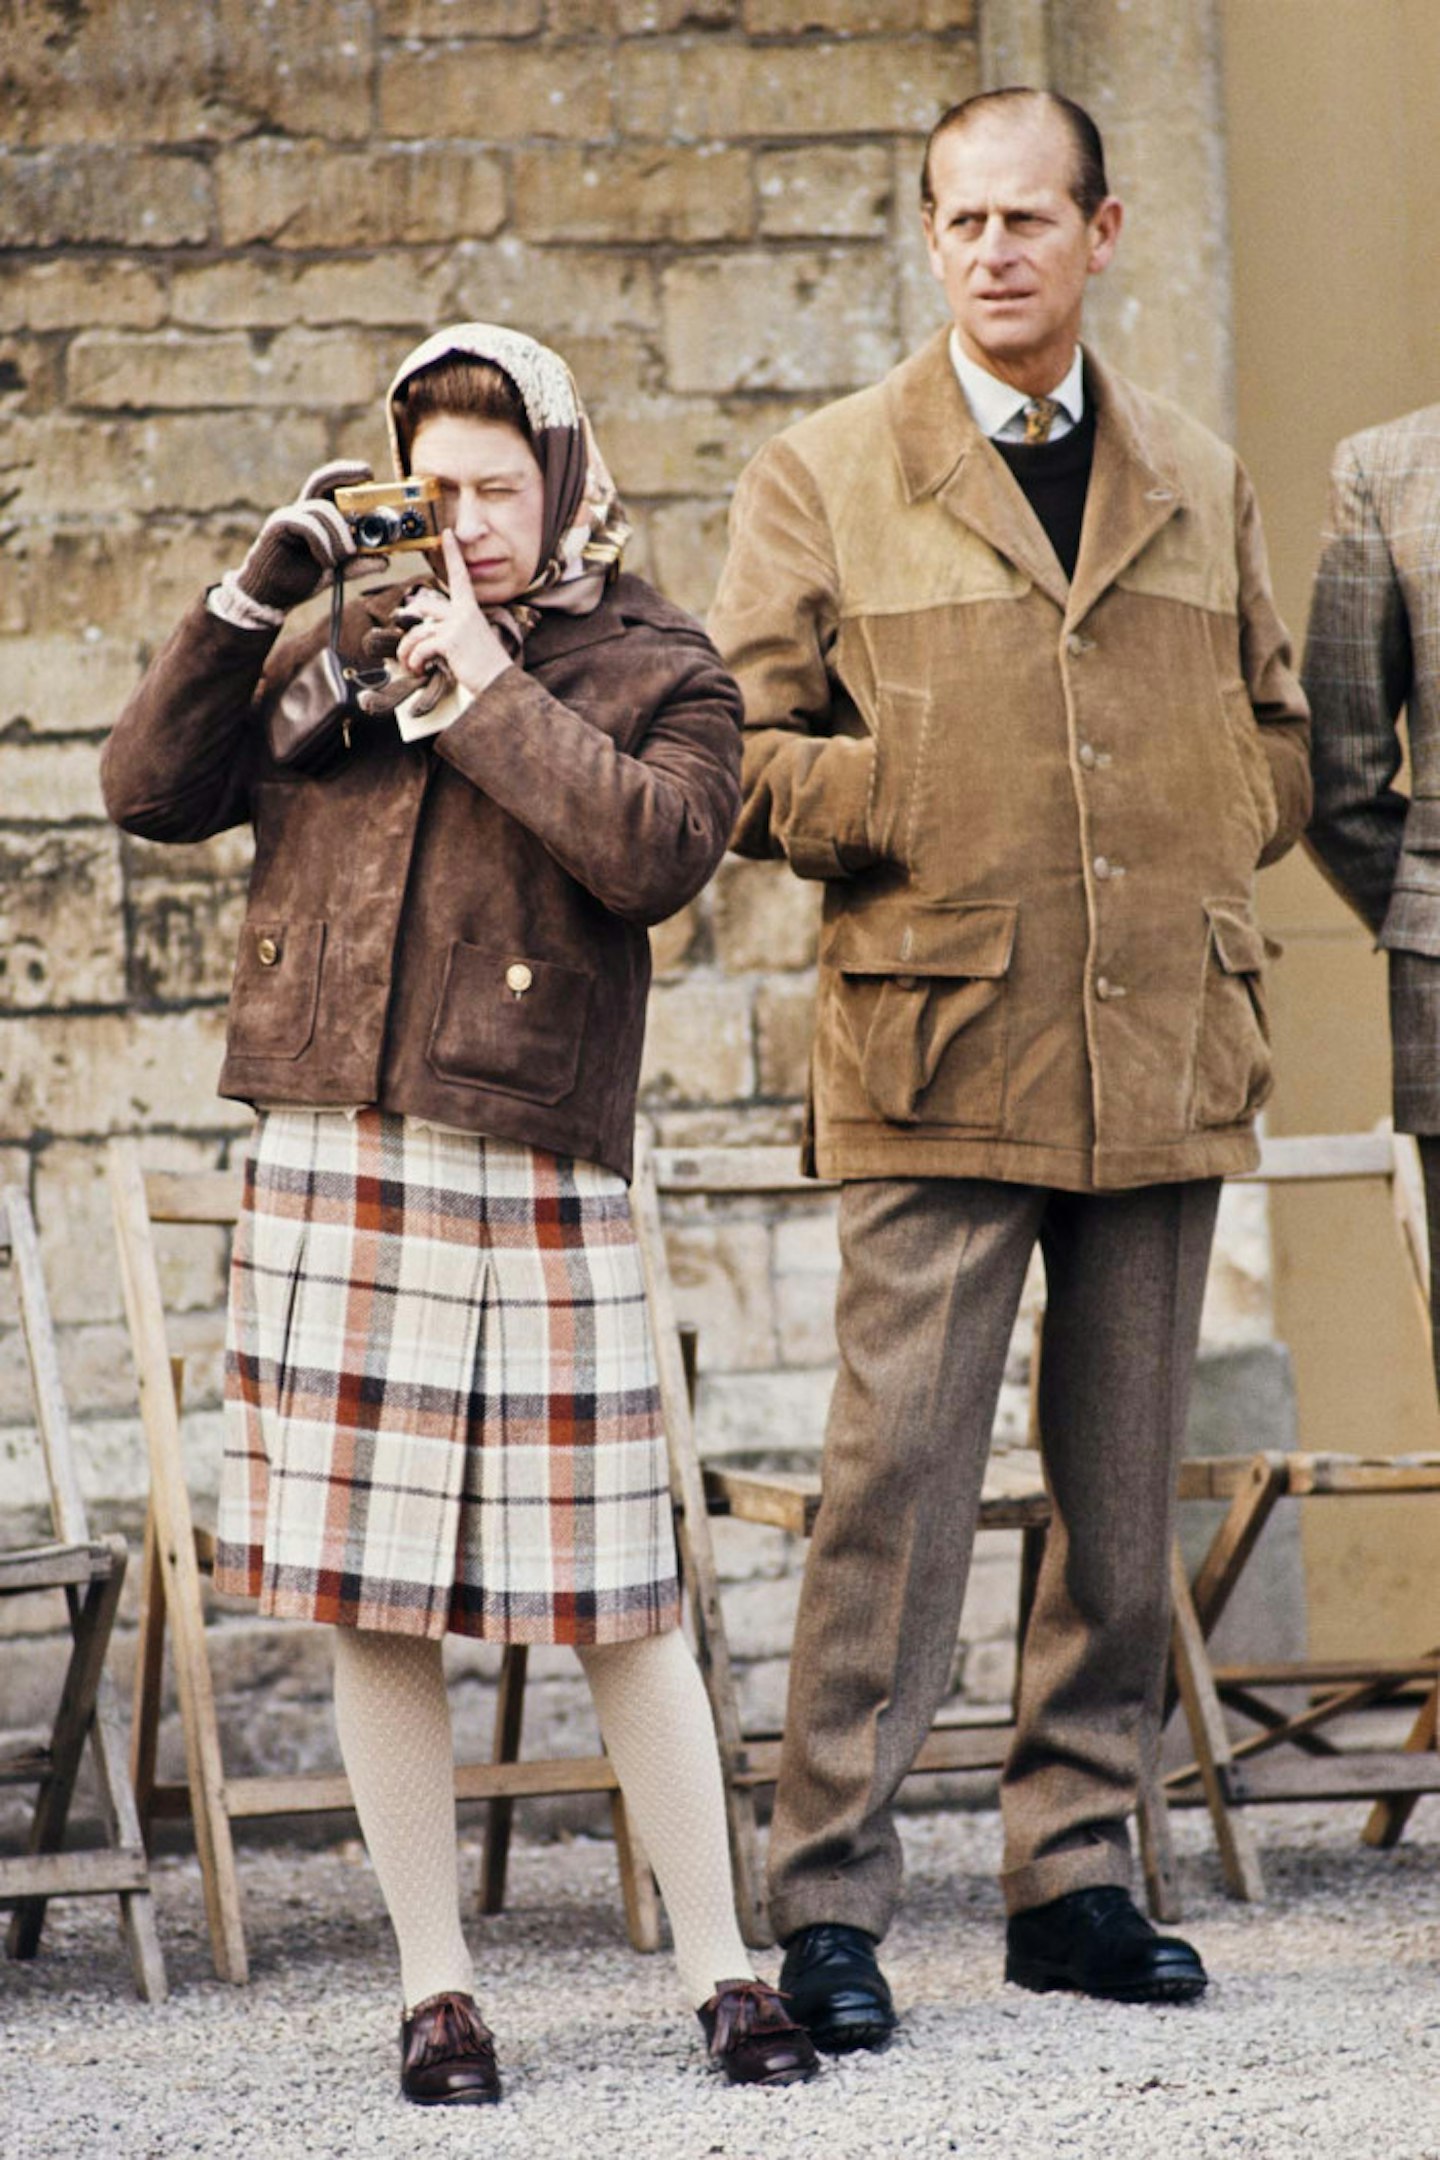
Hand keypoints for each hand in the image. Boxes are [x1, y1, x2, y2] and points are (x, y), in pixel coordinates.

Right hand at [234, 460, 375, 612]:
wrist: (272, 596)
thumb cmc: (301, 578)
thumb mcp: (338, 570)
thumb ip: (359, 563)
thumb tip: (385, 560)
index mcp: (317, 517)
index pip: (332, 487)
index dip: (348, 476)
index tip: (370, 475)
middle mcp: (303, 511)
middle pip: (321, 479)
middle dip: (345, 473)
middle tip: (368, 474)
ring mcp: (289, 516)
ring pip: (321, 509)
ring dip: (341, 533)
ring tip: (345, 556)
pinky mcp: (279, 526)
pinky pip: (307, 525)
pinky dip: (323, 542)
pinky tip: (327, 562)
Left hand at [393, 530, 513, 699]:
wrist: (499, 683)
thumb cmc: (486, 667)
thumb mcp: (473, 641)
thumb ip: (455, 629)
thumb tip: (429, 630)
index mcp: (471, 610)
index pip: (460, 576)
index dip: (453, 554)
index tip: (447, 534)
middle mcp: (464, 613)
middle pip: (424, 606)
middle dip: (408, 622)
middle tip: (404, 641)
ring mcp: (457, 625)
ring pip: (417, 631)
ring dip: (407, 651)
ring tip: (409, 665)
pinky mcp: (450, 641)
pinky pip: (420, 648)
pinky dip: (414, 661)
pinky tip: (419, 669)